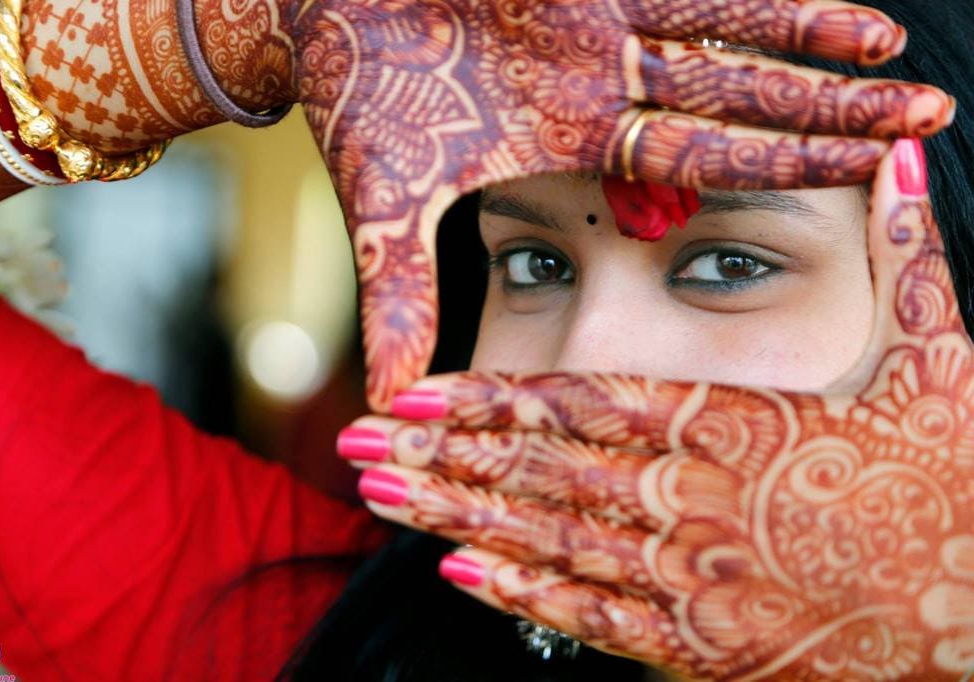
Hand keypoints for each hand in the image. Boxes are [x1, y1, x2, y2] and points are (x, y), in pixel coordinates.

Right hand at [290, 0, 954, 410]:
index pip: (695, 169)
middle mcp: (605, 86)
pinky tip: (846, 14)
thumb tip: (395, 413)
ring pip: (729, 41)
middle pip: (738, 108)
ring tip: (905, 72)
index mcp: (576, 145)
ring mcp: (601, 24)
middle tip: (928, 127)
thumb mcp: (390, 215)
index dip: (774, 177)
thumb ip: (402, 305)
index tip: (854, 193)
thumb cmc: (355, 106)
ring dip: (815, 57)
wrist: (320, 11)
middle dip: (828, 121)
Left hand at [338, 141, 973, 679]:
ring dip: (457, 521)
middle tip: (355, 446)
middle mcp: (695, 502)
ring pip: (549, 544)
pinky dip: (524, 598)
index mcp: (736, 427)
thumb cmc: (952, 482)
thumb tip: (902, 166)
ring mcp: (692, 580)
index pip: (582, 406)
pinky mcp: (702, 643)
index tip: (410, 394)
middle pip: (539, 475)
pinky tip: (463, 578)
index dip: (486, 401)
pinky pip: (595, 618)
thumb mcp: (941, 360)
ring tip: (383, 503)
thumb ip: (906, 262)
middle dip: (439, 459)